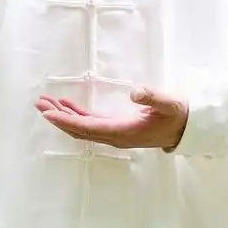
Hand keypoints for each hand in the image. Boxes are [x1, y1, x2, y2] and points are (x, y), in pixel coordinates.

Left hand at [36, 86, 188, 151]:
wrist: (187, 129)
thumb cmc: (178, 115)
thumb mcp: (169, 104)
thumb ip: (153, 97)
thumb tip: (135, 91)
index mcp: (123, 132)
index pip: (88, 127)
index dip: (67, 121)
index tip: (49, 114)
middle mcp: (115, 137)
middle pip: (79, 130)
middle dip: (58, 118)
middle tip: (39, 104)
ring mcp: (115, 134)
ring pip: (83, 128)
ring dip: (64, 116)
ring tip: (46, 103)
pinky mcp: (117, 129)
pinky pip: (91, 124)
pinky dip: (76, 115)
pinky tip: (66, 106)